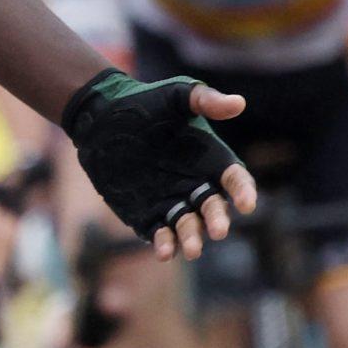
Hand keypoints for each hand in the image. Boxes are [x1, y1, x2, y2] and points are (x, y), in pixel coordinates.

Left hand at [61, 70, 257, 260]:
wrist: (101, 116)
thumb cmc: (144, 103)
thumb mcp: (175, 95)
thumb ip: (204, 99)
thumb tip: (239, 103)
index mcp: (210, 160)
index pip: (235, 180)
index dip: (243, 191)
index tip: (246, 203)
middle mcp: (196, 185)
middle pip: (213, 208)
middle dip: (217, 220)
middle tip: (218, 230)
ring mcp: (172, 201)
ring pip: (189, 226)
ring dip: (192, 237)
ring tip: (193, 249)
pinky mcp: (147, 213)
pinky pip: (160, 232)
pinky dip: (164, 243)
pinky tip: (164, 252)